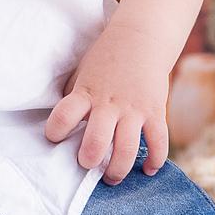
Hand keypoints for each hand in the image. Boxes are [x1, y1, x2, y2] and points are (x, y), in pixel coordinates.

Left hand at [44, 21, 169, 184]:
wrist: (141, 38)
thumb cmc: (106, 59)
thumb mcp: (82, 73)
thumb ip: (74, 98)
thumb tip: (64, 125)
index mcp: (85, 93)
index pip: (63, 116)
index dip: (55, 132)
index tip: (56, 139)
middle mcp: (109, 103)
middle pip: (97, 141)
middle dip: (89, 161)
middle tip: (87, 164)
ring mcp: (134, 109)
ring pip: (127, 149)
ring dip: (118, 169)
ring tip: (111, 177)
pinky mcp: (155, 111)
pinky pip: (158, 142)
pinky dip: (155, 161)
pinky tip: (148, 169)